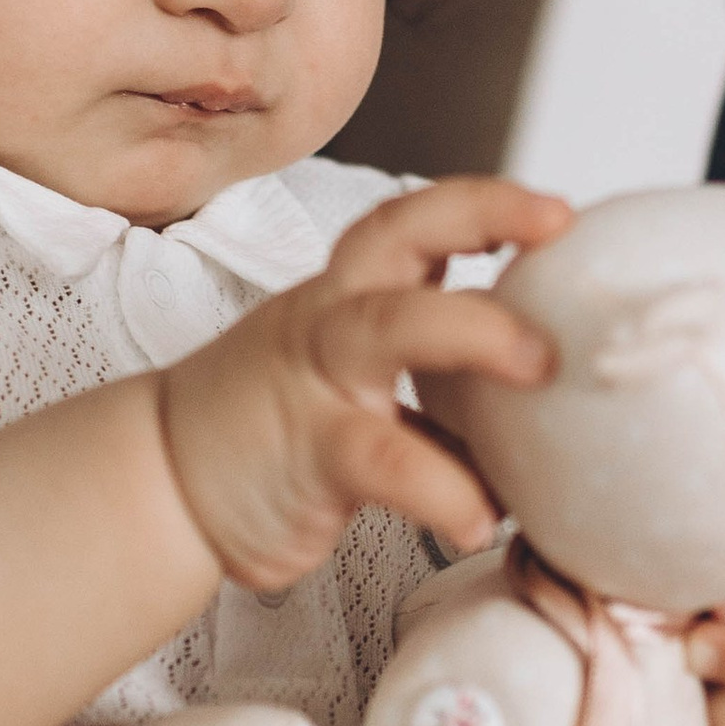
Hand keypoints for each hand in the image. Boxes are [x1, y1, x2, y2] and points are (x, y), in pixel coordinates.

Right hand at [161, 176, 569, 588]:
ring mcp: (316, 380)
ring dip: (473, 333)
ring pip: (389, 326)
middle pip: (397, 236)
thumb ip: (441, 384)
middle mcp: (331, 319)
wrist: (162, 483)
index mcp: (348, 297)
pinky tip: (478, 520)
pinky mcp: (308, 452)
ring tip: (541, 368)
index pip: (414, 221)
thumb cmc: (273, 433)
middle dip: (481, 216)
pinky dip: (443, 489)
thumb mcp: (356, 385)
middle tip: (557, 228)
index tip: (562, 214)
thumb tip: (555, 412)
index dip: (486, 204)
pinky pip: (384, 459)